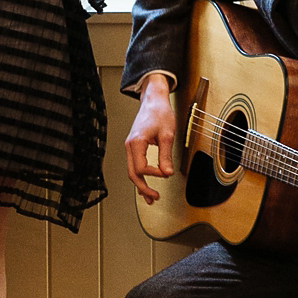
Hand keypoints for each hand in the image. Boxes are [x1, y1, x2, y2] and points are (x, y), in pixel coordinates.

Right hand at [125, 77, 175, 200]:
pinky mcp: (134, 146)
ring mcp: (131, 146)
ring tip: (150, 197)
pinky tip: (146, 183)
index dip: (154, 174)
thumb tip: (167, 173)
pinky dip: (140, 176)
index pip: (141, 168)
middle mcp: (130, 145)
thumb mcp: (167, 134)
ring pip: (132, 171)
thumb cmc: (159, 112)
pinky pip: (134, 164)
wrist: (153, 100)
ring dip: (140, 185)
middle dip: (143, 188)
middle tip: (154, 197)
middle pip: (132, 173)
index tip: (166, 172)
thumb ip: (166, 155)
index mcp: (136, 143)